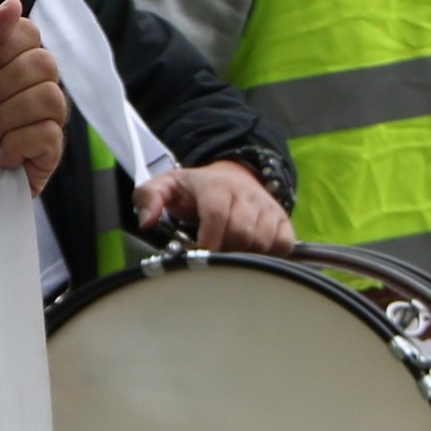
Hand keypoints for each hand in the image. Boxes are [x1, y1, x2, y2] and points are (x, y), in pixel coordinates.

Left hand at [0, 0, 67, 195]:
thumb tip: (15, 4)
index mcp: (12, 59)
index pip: (28, 32)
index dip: (0, 52)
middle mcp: (36, 85)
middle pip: (45, 64)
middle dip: (3, 85)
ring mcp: (46, 119)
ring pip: (52, 98)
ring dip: (9, 115)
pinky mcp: (47, 154)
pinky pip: (50, 135)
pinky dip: (17, 144)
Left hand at [137, 160, 293, 255]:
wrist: (231, 175)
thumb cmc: (195, 189)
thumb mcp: (167, 186)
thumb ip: (148, 198)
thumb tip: (146, 221)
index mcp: (216, 186)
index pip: (217, 214)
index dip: (209, 240)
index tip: (200, 253)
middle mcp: (246, 195)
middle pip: (242, 232)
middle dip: (225, 251)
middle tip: (214, 255)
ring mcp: (267, 207)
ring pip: (263, 240)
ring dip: (245, 255)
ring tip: (230, 253)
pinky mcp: (283, 219)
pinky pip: (283, 244)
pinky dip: (269, 254)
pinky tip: (252, 253)